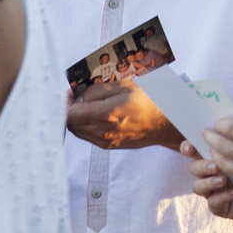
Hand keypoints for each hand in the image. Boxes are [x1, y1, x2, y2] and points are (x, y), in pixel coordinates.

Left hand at [67, 76, 182, 149]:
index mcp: (107, 115)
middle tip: (75, 97)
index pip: (70, 114)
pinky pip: (87, 136)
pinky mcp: (108, 146)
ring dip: (76, 118)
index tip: (70, 93)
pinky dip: (85, 125)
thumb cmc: (150, 100)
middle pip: (71, 123)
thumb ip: (97, 90)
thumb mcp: (124, 86)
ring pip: (77, 131)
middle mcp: (103, 131)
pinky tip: (94, 115)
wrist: (167, 122)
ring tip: (86, 105)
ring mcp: (105, 141)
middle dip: (69, 109)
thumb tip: (79, 96)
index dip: (64, 103)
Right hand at [188, 117, 232, 221]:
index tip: (191, 145)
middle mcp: (213, 173)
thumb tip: (223, 122)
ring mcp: (216, 190)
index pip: (194, 150)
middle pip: (194, 167)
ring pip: (197, 187)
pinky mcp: (223, 207)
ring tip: (223, 179)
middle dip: (201, 165)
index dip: (188, 147)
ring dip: (207, 181)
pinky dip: (222, 196)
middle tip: (214, 164)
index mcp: (217, 155)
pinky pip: (213, 203)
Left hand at [202, 114, 232, 194]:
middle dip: (211, 137)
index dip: (222, 124)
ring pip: (222, 161)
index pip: (232, 129)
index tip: (219, 122)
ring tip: (212, 145)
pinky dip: (223, 165)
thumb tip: (232, 123)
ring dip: (213, 151)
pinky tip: (222, 159)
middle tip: (207, 132)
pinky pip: (231, 174)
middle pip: (222, 146)